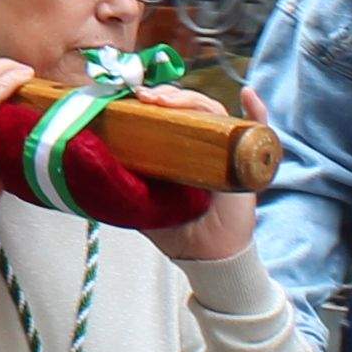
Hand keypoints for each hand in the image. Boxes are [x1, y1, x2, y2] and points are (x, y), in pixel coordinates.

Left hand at [140, 86, 268, 267]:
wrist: (207, 256)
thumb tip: (93, 165)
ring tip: (171, 99)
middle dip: (171, 97)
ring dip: (195, 99)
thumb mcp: (143, 203)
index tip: (137, 98)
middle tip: (149, 98)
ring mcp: (229, 150)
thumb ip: (124, 186)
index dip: (158, 101)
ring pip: (216, 112)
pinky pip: (258, 129)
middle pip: (193, 108)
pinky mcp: (248, 162)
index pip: (173, 114)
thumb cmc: (178, 230)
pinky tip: (248, 95)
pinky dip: (257, 110)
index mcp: (182, 150)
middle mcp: (206, 145)